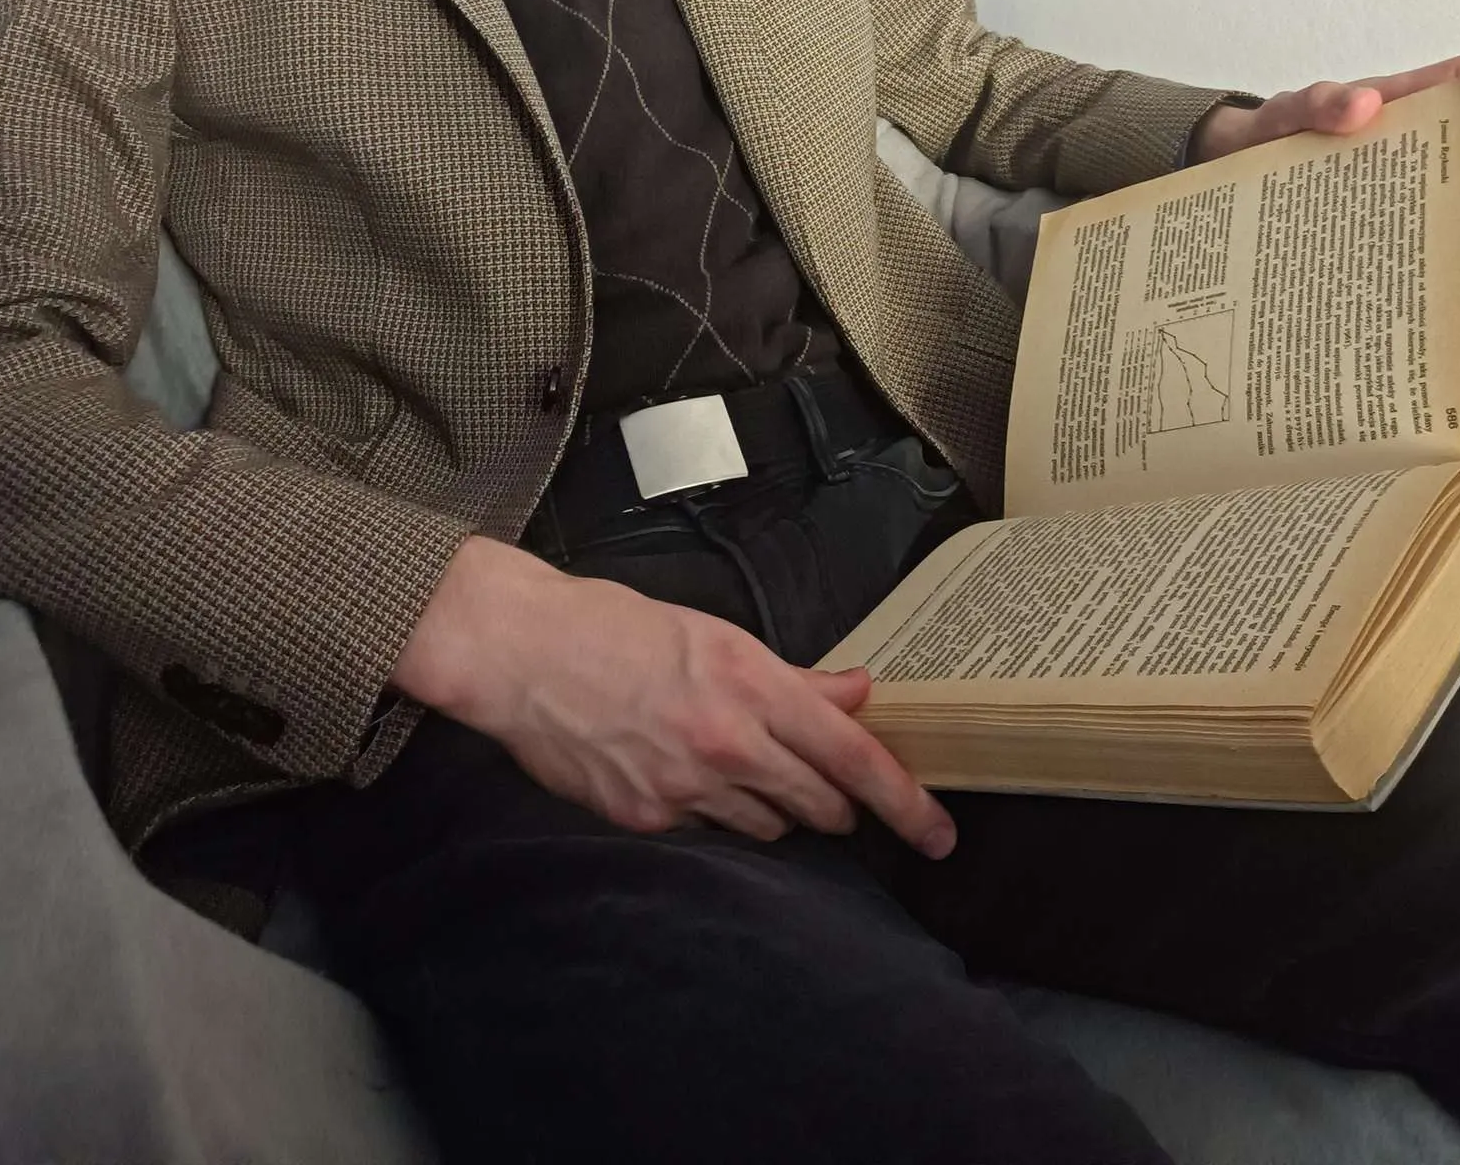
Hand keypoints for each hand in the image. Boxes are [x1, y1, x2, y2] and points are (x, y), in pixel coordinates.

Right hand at [392, 535, 957, 857]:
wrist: (521, 650)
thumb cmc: (614, 627)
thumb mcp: (715, 636)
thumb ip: (791, 678)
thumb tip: (856, 695)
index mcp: (751, 687)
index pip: (853, 758)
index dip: (905, 801)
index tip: (938, 832)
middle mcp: (727, 745)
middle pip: (819, 804)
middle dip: (837, 804)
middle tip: (835, 792)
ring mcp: (685, 790)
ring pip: (767, 826)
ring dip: (774, 807)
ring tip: (742, 767)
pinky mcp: (645, 818)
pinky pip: (706, 830)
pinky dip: (711, 811)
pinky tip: (682, 773)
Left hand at [1191, 55, 1459, 216]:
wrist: (1228, 179)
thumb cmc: (1265, 136)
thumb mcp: (1283, 116)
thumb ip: (1316, 104)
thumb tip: (1364, 106)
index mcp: (1397, 104)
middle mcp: (1411, 143)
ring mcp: (1404, 187)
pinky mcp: (1390, 228)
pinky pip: (1434, 236)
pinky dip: (1458, 256)